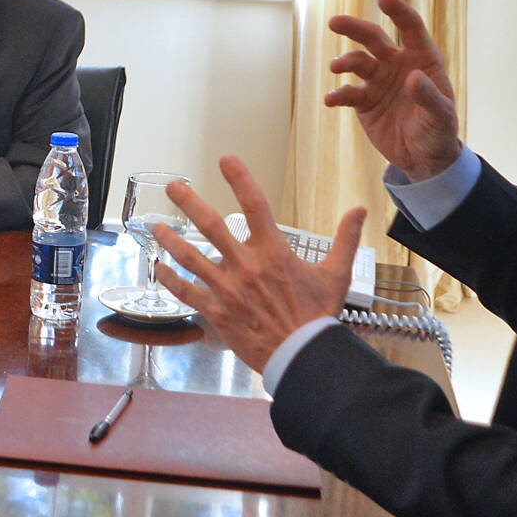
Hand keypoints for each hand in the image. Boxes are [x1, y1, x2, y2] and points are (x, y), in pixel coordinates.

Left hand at [152, 156, 364, 372]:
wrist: (304, 356)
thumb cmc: (319, 316)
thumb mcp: (337, 274)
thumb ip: (345, 239)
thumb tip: (359, 210)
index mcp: (274, 252)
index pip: (254, 204)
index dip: (239, 178)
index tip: (226, 160)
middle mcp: (246, 266)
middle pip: (211, 225)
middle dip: (189, 202)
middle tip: (173, 186)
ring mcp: (228, 289)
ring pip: (190, 257)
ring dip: (171, 240)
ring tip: (156, 226)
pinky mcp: (217, 312)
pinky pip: (187, 292)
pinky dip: (170, 280)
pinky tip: (158, 269)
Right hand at [324, 0, 460, 180]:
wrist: (422, 157)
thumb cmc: (438, 131)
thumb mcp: (441, 117)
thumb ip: (429, 96)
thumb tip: (412, 77)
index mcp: (422, 59)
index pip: (410, 29)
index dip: (399, 12)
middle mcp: (397, 64)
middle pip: (373, 39)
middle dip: (355, 28)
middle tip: (335, 22)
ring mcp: (378, 81)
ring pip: (357, 62)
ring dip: (345, 61)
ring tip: (336, 68)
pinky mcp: (364, 102)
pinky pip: (347, 93)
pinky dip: (338, 95)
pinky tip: (331, 100)